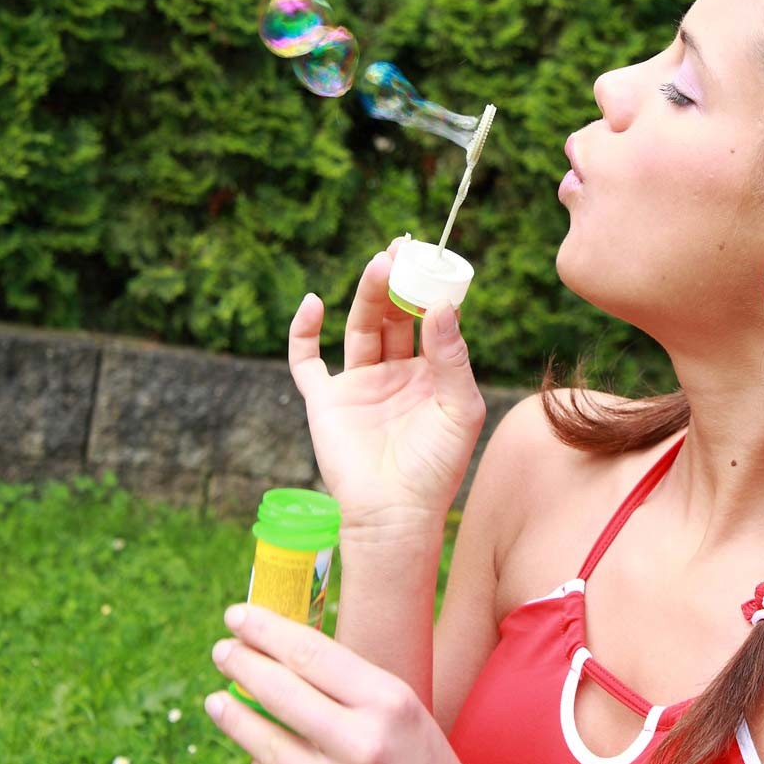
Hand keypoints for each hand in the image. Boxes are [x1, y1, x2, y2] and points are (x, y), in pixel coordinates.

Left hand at [206, 603, 462, 763]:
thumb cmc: (420, 756)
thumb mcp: (401, 708)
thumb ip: (350, 686)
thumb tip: (283, 656)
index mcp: (388, 700)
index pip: (312, 653)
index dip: (267, 630)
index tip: (239, 615)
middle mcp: (362, 741)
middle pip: (282, 692)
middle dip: (243, 665)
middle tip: (222, 649)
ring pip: (268, 744)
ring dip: (237, 718)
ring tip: (218, 700)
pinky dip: (261, 762)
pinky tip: (254, 750)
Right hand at [290, 236, 485, 539]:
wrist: (395, 515)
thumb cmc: (436, 468)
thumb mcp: (458, 408)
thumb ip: (451, 357)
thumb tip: (441, 304)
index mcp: (431, 374)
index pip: (430, 320)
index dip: (431, 288)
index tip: (435, 257)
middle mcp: (394, 373)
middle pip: (395, 316)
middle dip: (398, 282)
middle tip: (403, 248)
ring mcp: (358, 385)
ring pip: (361, 328)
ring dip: (368, 296)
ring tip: (378, 265)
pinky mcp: (326, 400)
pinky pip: (307, 360)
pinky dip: (304, 331)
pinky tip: (314, 302)